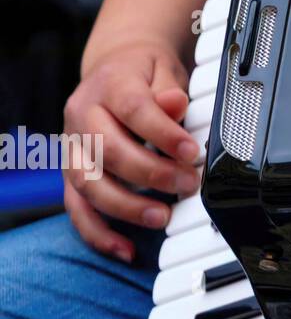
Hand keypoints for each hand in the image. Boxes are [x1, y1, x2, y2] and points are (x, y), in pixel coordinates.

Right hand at [62, 40, 200, 260]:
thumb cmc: (144, 74)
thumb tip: (175, 103)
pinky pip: (76, 208)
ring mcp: (71, 147)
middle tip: (188, 184)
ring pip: (87, 183)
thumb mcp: (163, 70)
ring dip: (125, 206)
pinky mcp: (70, 173)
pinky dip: (98, 232)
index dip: (163, 133)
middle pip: (109, 151)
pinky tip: (124, 248)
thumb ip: (168, 90)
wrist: (114, 69)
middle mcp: (82, 116)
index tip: (192, 152)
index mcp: (109, 85)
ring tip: (161, 217)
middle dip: (151, 174)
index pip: (134, 109)